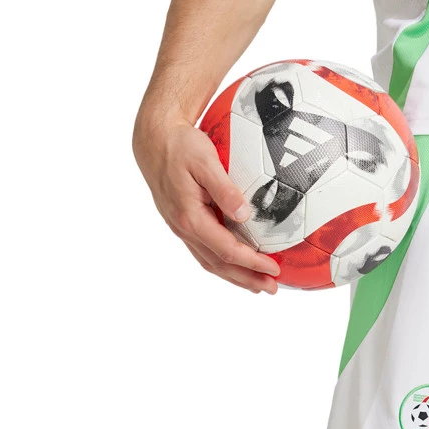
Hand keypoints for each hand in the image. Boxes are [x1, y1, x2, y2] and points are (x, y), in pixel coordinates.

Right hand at [133, 112, 280, 293]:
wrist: (153, 139)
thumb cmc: (180, 146)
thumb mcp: (205, 161)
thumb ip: (225, 189)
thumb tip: (243, 214)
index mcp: (190, 217)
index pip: (227, 249)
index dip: (252, 262)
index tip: (275, 268)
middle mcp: (183, 228)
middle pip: (219, 264)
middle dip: (247, 279)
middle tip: (272, 289)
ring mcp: (181, 229)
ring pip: (210, 262)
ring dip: (236, 277)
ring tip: (259, 286)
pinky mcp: (182, 225)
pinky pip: (204, 253)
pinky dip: (223, 266)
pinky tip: (237, 268)